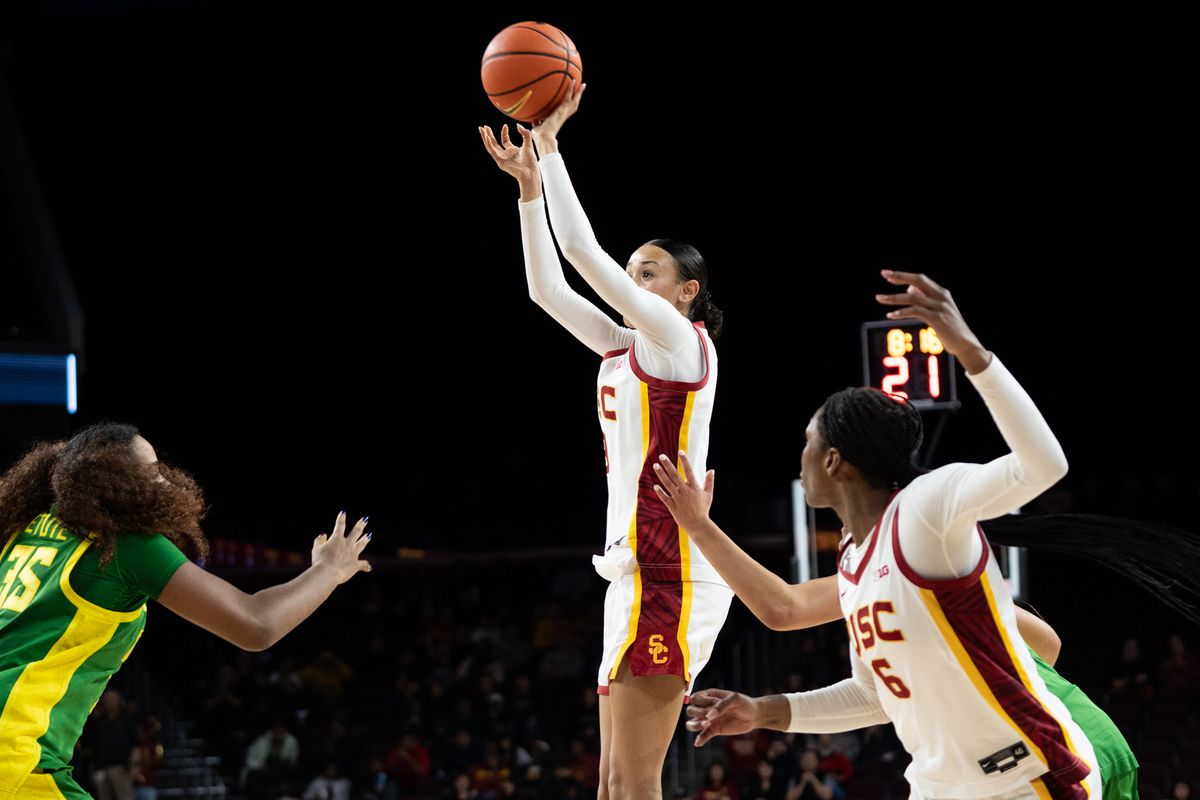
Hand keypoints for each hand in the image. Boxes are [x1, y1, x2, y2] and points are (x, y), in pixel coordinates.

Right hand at [312, 511, 371, 583]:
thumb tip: (323, 534)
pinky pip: (363, 564)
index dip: (341, 518)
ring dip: (365, 539)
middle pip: (356, 531)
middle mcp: (347, 544)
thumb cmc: (319, 561)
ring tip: (369, 535)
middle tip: (365, 519)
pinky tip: (369, 567)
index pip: (339, 525)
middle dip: (361, 524)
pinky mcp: (356, 564)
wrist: (327, 573)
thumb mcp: (316, 549)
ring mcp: (353, 554)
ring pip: (361, 544)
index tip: (343, 512)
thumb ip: (319, 541)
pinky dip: (366, 566)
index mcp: (337, 539)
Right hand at [479, 123, 539, 184]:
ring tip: (481, 129)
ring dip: (485, 138)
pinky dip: (489, 144)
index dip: (504, 132)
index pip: (504, 140)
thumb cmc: (530, 162)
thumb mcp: (529, 145)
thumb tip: (518, 125)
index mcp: (512, 151)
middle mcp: (505, 154)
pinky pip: (493, 152)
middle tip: (483, 127)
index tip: (505, 125)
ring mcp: (502, 158)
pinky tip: (487, 137)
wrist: (530, 173)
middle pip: (494, 143)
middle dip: (488, 135)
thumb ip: (526, 134)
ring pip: (490, 147)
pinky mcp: (500, 162)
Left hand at [532, 80, 584, 150]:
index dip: (568, 107)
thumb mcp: (537, 127)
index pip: (565, 112)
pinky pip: (569, 97)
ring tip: (582, 84)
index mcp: (558, 119)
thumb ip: (535, 122)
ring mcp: (564, 113)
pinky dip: (572, 90)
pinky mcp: (563, 110)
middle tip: (581, 90)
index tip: (569, 102)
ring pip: (574, 101)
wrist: (544, 137)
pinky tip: (573, 82)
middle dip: (577, 98)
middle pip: (573, 106)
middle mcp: (563, 116)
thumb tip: (529, 121)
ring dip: (578, 92)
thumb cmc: (540, 136)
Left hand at [652, 451, 714, 532]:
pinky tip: (655, 485)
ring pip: (668, 484)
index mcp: (694, 487)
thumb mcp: (709, 495)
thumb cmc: (703, 509)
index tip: (680, 451)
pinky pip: (665, 498)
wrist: (698, 525)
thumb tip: (711, 470)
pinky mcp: (673, 507)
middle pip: (675, 475)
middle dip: (668, 465)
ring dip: (661, 475)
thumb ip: (709, 482)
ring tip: (655, 466)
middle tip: (662, 456)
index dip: (685, 461)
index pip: (689, 471)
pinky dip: (660, 492)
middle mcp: (686, 491)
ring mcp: (678, 499)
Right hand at [685, 688, 758, 745]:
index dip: (702, 701)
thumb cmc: (744, 703)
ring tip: (706, 725)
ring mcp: (709, 719)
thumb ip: (721, 705)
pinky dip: (699, 739)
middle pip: (690, 710)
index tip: (715, 703)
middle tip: (710, 716)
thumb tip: (708, 716)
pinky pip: (703, 735)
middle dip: (697, 713)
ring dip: (694, 725)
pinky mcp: (714, 730)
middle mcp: (706, 707)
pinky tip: (698, 743)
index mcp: (709, 695)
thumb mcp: (735, 699)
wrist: (754, 716)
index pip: (695, 698)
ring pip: (692, 723)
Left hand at [875, 270, 991, 373]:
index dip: (904, 275)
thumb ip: (925, 301)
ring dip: (893, 297)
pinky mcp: (937, 318)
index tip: (889, 275)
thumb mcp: (939, 311)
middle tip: (884, 274)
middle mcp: (941, 297)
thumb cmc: (950, 329)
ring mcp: (940, 307)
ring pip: (912, 297)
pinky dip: (901, 312)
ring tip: (879, 298)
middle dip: (900, 276)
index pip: (921, 279)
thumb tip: (910, 291)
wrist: (966, 344)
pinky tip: (890, 314)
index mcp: (942, 293)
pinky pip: (915, 311)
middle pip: (918, 280)